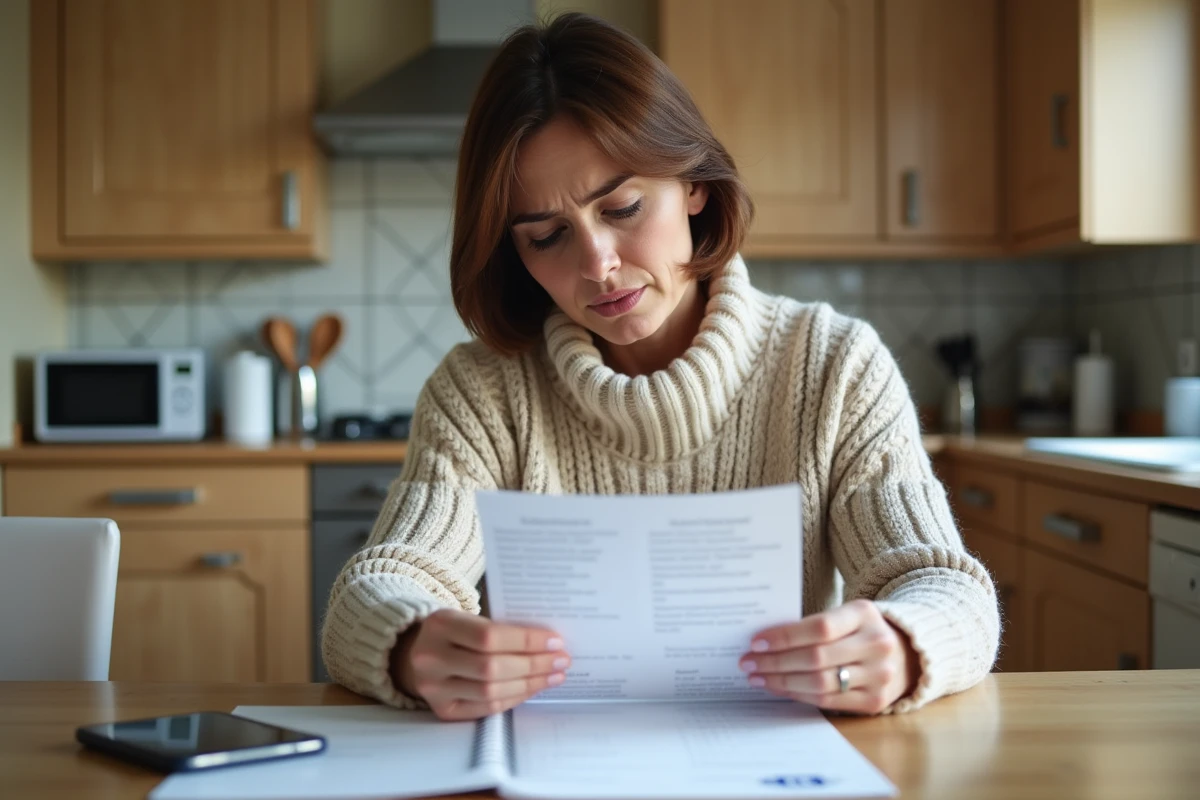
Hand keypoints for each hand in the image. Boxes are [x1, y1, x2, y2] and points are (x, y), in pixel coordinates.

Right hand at [390, 609, 570, 720]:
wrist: (415, 653)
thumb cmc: (454, 632)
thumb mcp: (468, 617)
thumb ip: (500, 627)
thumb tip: (548, 642)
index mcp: (439, 624)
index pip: (489, 636)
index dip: (526, 641)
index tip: (555, 641)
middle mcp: (431, 658)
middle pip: (491, 668)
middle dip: (533, 665)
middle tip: (561, 661)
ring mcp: (434, 688)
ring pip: (491, 691)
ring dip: (529, 684)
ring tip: (553, 676)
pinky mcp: (443, 710)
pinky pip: (486, 708)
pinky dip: (514, 698)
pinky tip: (533, 688)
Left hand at [739, 599, 919, 714]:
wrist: (907, 653)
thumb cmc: (861, 630)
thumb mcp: (846, 614)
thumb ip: (814, 624)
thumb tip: (763, 639)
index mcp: (865, 614)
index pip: (819, 627)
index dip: (784, 636)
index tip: (756, 641)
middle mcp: (876, 645)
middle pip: (816, 658)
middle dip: (775, 662)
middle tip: (748, 662)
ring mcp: (879, 676)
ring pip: (820, 683)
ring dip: (781, 681)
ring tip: (757, 676)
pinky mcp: (875, 701)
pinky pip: (828, 701)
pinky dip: (798, 695)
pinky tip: (779, 687)